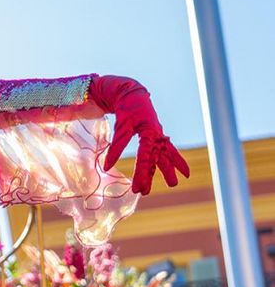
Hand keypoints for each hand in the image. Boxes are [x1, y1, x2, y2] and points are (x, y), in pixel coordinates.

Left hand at [88, 75, 189, 194]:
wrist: (133, 94)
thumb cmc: (126, 109)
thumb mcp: (121, 126)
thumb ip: (116, 147)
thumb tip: (106, 167)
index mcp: (149, 133)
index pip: (145, 157)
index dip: (141, 173)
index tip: (136, 189)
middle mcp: (157, 136)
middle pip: (157, 159)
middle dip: (152, 176)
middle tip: (146, 192)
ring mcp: (158, 136)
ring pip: (164, 156)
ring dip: (167, 169)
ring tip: (173, 184)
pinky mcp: (157, 136)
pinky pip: (166, 151)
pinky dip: (173, 160)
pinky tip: (180, 170)